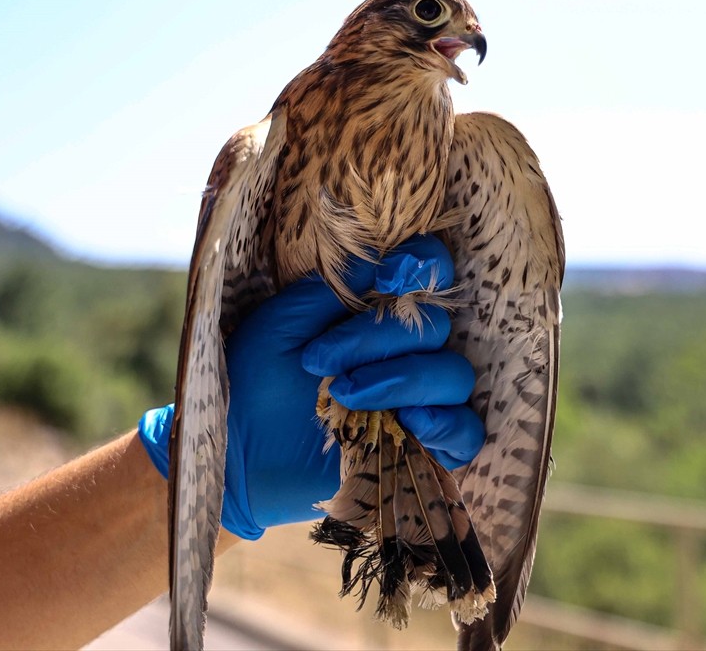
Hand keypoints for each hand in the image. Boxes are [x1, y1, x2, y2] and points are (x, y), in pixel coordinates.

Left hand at [137, 235, 483, 540]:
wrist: (237, 453)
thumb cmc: (254, 381)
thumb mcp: (282, 324)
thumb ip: (334, 287)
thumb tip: (381, 252)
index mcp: (377, 309)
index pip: (432, 270)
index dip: (424, 265)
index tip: (388, 276)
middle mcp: (407, 349)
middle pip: (438, 327)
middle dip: (379, 339)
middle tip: (320, 361)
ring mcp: (420, 399)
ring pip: (453, 376)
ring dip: (401, 381)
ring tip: (344, 396)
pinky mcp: (423, 447)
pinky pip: (467, 434)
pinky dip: (447, 426)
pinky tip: (408, 424)